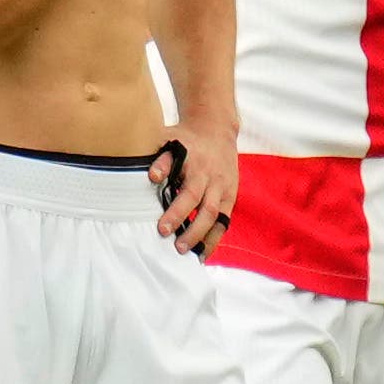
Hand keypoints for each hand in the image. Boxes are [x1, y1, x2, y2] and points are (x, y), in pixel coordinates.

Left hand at [151, 116, 237, 257]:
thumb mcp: (171, 140)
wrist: (216, 129)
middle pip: (205, 209)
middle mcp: (213, 179)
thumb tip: (152, 177)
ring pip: (216, 218)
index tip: (162, 228)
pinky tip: (203, 254)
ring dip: (202, 237)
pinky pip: (224, 221)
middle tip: (174, 247)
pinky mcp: (230, 196)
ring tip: (188, 255)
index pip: (188, 193)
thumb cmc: (185, 138)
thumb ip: (161, 159)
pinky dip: (214, 238)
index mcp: (197, 166)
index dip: (176, 212)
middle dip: (190, 230)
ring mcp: (224, 189)